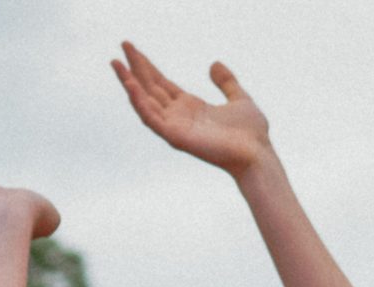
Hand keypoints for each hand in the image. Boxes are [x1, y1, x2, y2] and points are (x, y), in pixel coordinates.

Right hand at [112, 44, 270, 176]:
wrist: (257, 154)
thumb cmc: (251, 134)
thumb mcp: (239, 98)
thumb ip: (226, 82)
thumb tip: (214, 64)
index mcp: (190, 107)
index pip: (162, 83)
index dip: (147, 66)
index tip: (133, 49)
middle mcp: (179, 116)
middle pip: (150, 88)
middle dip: (135, 67)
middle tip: (122, 45)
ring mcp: (175, 127)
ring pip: (145, 101)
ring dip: (129, 82)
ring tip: (116, 63)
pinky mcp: (175, 137)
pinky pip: (151, 118)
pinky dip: (139, 102)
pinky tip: (130, 84)